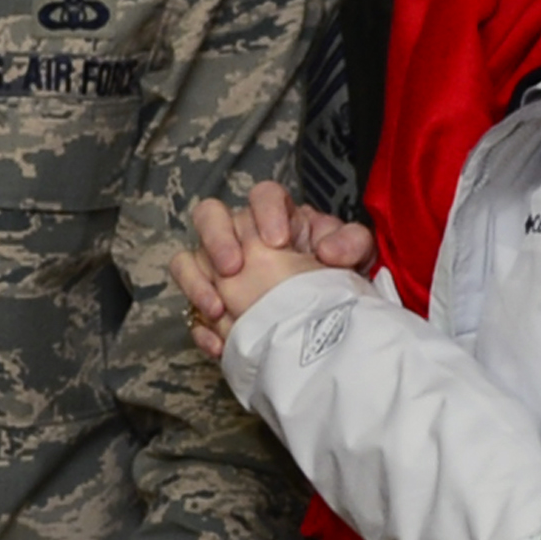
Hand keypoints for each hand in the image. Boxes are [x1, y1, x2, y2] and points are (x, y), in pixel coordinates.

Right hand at [172, 181, 358, 359]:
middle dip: (216, 239)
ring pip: (187, 260)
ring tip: (218, 310)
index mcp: (277, 218)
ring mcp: (218, 269)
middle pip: (209, 215)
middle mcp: (240, 237)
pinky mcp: (210, 304)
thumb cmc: (335, 278)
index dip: (265, 212)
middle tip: (233, 269)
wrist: (326, 324)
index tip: (277, 241)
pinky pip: (189, 309)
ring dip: (197, 283)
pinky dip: (202, 328)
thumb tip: (327, 251)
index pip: (263, 195)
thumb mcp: (353, 257)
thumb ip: (350, 243)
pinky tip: (220, 344)